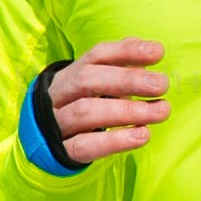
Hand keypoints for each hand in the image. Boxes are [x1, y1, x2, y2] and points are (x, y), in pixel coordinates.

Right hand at [45, 38, 168, 164]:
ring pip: (85, 112)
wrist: (39, 144)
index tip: (157, 52)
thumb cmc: (79, 108)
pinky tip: (142, 135)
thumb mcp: (97, 86)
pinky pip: (84, 145)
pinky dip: (115, 140)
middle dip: (126, 80)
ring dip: (127, 111)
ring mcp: (56, 122)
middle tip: (161, 84)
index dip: (126, 51)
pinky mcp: (61, 150)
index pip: (96, 56)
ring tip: (160, 111)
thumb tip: (152, 50)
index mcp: (71, 74)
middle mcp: (59, 95)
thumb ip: (122, 68)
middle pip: (86, 80)